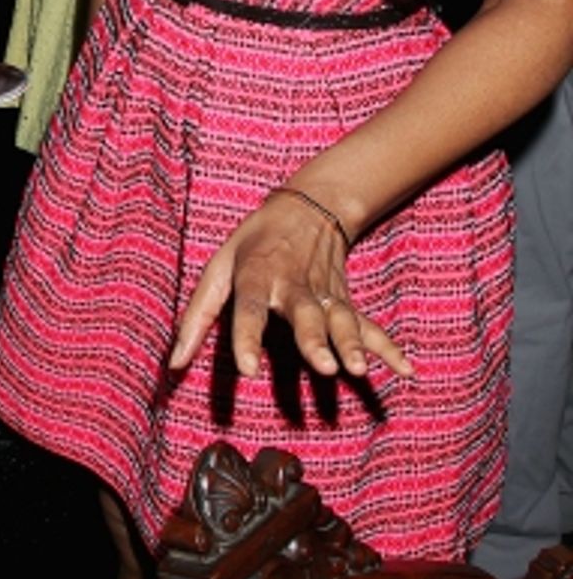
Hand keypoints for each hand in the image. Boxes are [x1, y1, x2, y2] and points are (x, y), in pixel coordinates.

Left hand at [168, 189, 412, 382]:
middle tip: (323, 367)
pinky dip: (388, 347)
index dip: (248, 338)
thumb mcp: (217, 268)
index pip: (249, 308)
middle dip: (314, 341)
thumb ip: (196, 317)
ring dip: (352, 344)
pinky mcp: (345, 300)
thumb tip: (173, 365)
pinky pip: (368, 325)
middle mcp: (293, 285)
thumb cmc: (252, 244)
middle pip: (305, 314)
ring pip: (340, 320)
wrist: (307, 207)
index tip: (249, 370)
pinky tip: (406, 370)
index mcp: (256, 274)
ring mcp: (324, 293)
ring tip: (359, 370)